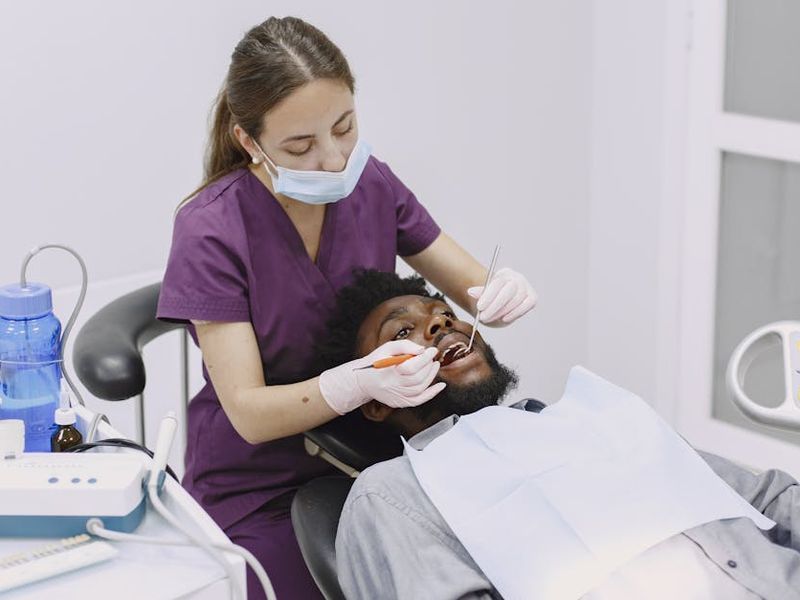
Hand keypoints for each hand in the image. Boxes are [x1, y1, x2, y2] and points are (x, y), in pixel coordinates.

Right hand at [319, 340, 445, 414]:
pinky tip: (440, 387)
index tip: (432, 351)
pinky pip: (418, 400)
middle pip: (417, 379)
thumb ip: (405, 346)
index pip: (412, 367)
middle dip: (429, 367)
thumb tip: (422, 350)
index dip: (425, 358)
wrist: (363, 380)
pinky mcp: (399, 402)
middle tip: (432, 358)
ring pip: (420, 389)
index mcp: (387, 371)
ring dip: (431, 377)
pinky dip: (431, 394)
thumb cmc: (376, 362)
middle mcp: (391, 386)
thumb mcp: (387, 347)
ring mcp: (396, 396)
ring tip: (434, 366)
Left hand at [467, 267, 537, 324]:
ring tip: (489, 319)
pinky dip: (515, 313)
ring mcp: (527, 287)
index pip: (498, 283)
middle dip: (494, 306)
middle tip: (483, 317)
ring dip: (501, 312)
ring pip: (516, 300)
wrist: (504, 304)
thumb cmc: (494, 298)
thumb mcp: (486, 294)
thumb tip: (471, 292)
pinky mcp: (533, 298)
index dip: (488, 295)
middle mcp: (518, 278)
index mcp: (505, 273)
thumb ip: (480, 293)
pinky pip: (526, 306)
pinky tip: (504, 319)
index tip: (479, 307)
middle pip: (508, 291)